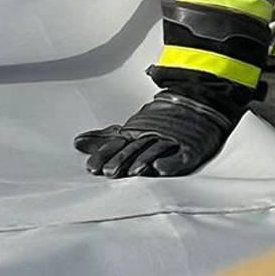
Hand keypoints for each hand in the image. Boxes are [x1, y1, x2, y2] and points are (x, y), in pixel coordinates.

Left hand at [75, 92, 236, 178]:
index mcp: (136, 132)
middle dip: (120, 159)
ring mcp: (170, 141)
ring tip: (133, 172)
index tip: (91, 167)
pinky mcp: (189, 149)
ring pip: (154, 151)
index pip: (117, 144)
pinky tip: (161, 169)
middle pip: (133, 149)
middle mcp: (150, 136)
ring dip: (143, 161)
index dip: (104, 155)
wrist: (196, 104)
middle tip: (108, 172)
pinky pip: (180, 156)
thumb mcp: (131, 130)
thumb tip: (78, 143)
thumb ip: (106, 139)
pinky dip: (170, 163)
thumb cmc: (160, 121)